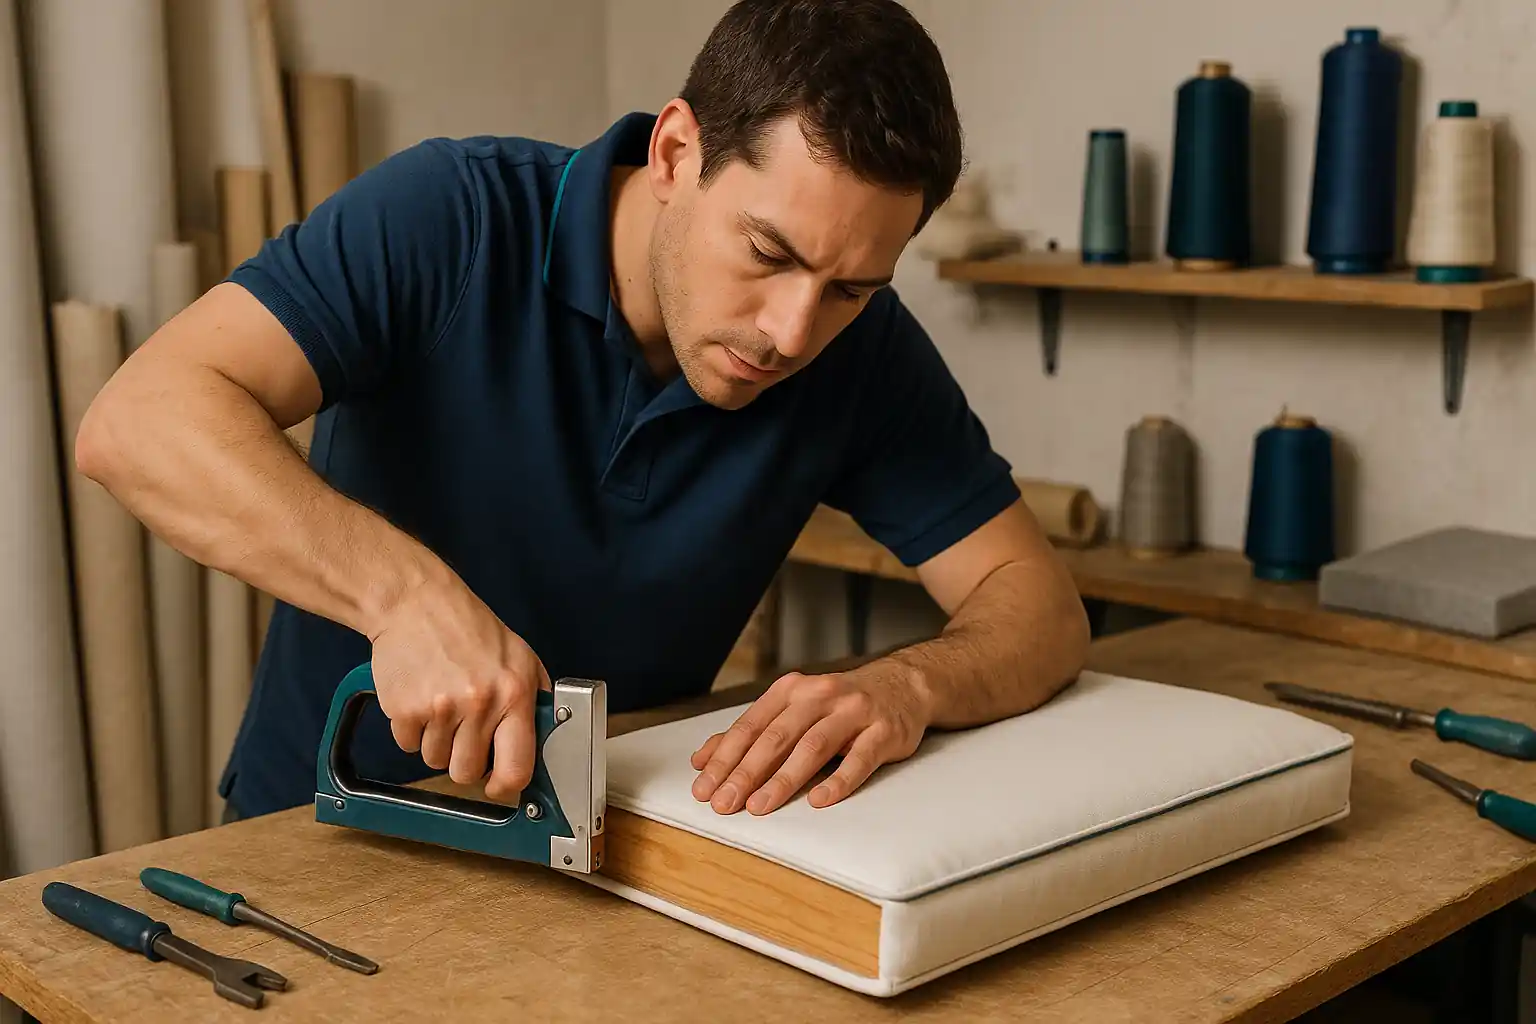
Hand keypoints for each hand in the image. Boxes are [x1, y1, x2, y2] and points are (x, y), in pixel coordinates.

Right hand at [368, 573, 549, 801]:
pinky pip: (407, 745)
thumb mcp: (520, 657)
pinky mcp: (404, 708)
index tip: (497, 785)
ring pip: (434, 761)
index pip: (517, 767)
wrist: (417, 603)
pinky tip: (421, 698)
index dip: (506, 786)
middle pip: (467, 772)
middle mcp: (480, 703)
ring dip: (436, 742)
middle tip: (463, 730)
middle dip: (463, 759)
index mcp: (515, 693)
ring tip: (442, 704)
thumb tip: (543, 743)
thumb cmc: (470, 629)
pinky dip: (411, 730)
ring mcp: (440, 707)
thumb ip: (534, 701)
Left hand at [689, 666, 930, 814]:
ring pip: (813, 746)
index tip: (703, 788)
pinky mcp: (884, 730)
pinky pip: (860, 758)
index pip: (750, 727)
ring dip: (783, 779)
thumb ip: (752, 733)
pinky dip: (839, 780)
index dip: (724, 758)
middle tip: (724, 804)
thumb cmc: (839, 705)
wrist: (903, 685)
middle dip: (746, 772)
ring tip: (759, 806)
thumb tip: (703, 760)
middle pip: (776, 737)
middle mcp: (819, 695)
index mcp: (791, 690)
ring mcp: (853, 711)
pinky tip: (819, 801)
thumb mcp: (795, 709)